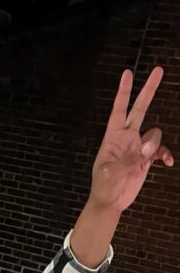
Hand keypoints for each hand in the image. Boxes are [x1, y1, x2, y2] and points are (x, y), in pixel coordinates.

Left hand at [89, 67, 173, 213]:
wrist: (110, 203)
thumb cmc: (104, 187)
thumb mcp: (111, 173)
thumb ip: (130, 159)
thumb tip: (148, 149)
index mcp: (113, 136)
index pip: (119, 109)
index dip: (124, 91)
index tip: (127, 73)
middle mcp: (127, 137)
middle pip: (140, 108)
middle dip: (149, 89)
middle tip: (159, 69)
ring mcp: (138, 147)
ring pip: (155, 133)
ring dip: (154, 145)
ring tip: (145, 160)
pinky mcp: (146, 159)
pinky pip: (160, 151)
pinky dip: (165, 155)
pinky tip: (167, 163)